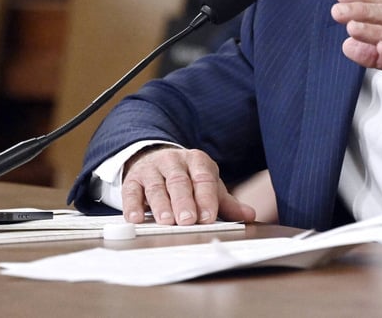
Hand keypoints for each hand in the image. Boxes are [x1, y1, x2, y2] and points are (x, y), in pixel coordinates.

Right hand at [121, 147, 256, 224]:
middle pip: (179, 181)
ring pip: (156, 186)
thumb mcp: (208, 186)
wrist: (156, 160)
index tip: (208, 217)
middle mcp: (174, 161)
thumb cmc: (188, 178)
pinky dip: (133, 205)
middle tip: (188, 220)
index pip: (204, 179)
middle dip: (184, 201)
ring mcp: (152, 169)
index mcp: (197, 162)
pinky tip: (136, 219)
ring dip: (161, 204)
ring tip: (166, 221)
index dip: (206, 198)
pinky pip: (131, 191)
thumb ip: (226, 203)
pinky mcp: (133, 179)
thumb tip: (249, 216)